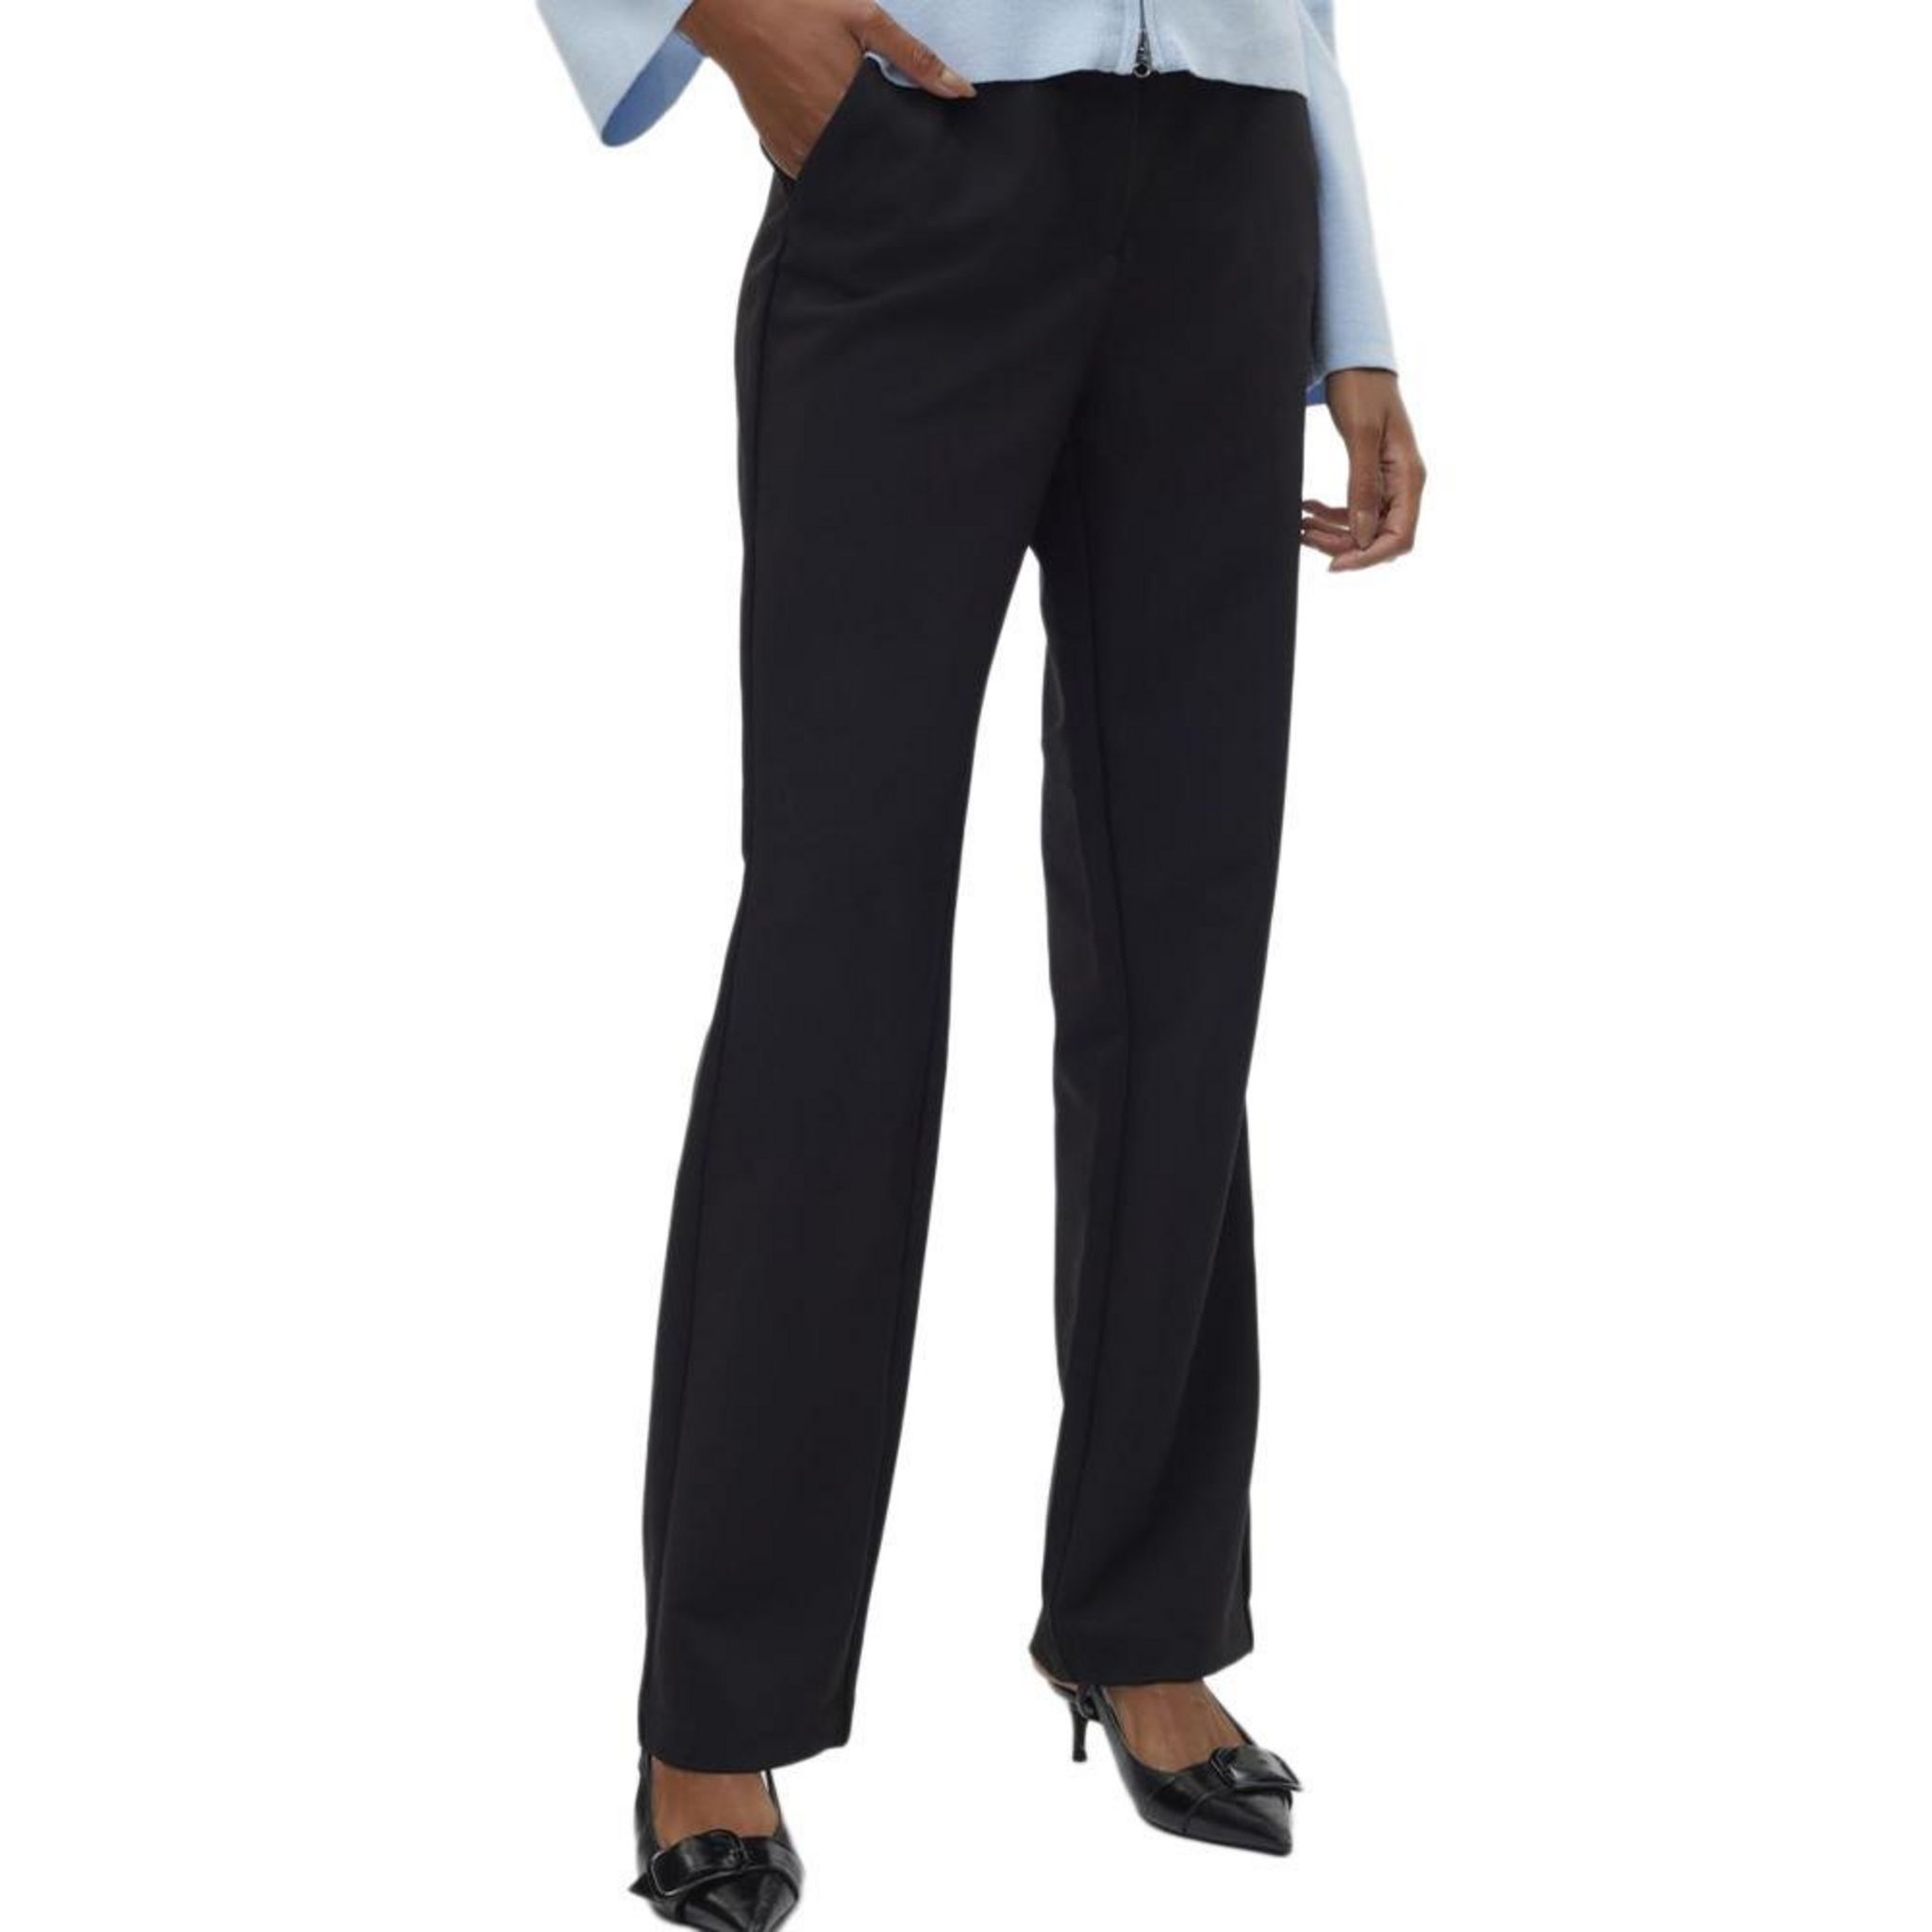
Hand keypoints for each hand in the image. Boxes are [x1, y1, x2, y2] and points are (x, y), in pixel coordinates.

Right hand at [679, 0, 973, 178]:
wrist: (733, 14)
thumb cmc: (797, 8)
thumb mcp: (865, 20)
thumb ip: (915, 59)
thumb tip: (961, 91)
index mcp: (849, 109)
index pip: (894, 147)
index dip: (910, 148)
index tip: (925, 149)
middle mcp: (823, 138)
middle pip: (870, 164)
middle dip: (886, 158)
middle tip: (897, 148)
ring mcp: (799, 149)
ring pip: (842, 171)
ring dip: (857, 162)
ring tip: (865, 142)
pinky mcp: (781, 152)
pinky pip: (815, 170)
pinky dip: (829, 161)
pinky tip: (836, 141)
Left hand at [1301, 369, 1425, 572]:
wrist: (1356, 361)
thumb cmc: (1362, 390)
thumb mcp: (1361, 436)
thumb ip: (1363, 486)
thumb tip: (1364, 535)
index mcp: (1409, 476)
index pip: (1399, 537)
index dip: (1368, 558)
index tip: (1333, 565)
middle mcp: (1403, 484)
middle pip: (1380, 538)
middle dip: (1343, 546)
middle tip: (1305, 536)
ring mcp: (1388, 482)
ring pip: (1364, 528)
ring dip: (1332, 533)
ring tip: (1300, 525)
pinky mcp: (1372, 477)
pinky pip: (1354, 510)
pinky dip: (1330, 515)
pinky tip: (1306, 508)